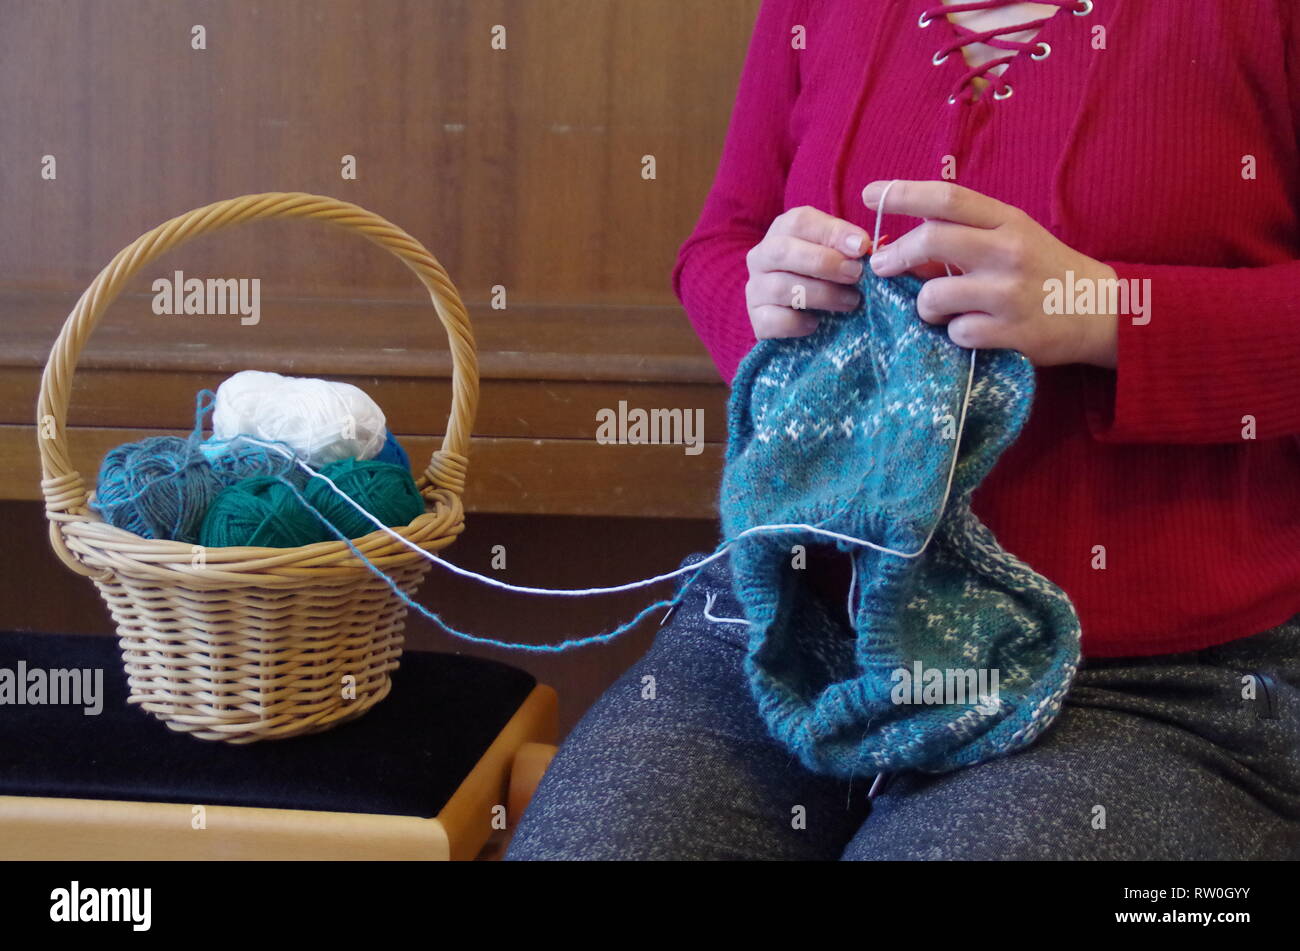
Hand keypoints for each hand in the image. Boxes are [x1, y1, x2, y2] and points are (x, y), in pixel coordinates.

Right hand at [745, 206, 873, 338]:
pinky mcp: (755, 319)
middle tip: (855, 274)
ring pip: (781, 288)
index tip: (861, 246)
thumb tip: (863, 247)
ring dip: (822, 294)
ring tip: (850, 301)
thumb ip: (847, 247)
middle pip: (783, 251)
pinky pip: (774, 320)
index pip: (799, 221)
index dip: (832, 232)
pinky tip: (816, 323)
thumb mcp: (836, 253)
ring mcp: (755, 289)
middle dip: (824, 263)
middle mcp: (762, 257)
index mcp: (782, 232)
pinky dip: (799, 323)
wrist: (795, 313)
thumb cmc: (823, 277)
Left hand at [862, 180, 1117, 367]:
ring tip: (938, 309)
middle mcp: (1008, 251)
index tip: (869, 193)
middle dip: (896, 255)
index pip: (947, 198)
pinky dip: (953, 333)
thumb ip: (964, 237)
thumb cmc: (1043, 270)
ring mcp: (1010, 293)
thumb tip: (899, 247)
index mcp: (1007, 220)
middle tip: (882, 266)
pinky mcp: (1013, 333)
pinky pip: (956, 332)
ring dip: (924, 305)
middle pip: (932, 240)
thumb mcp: (1011, 239)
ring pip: (934, 295)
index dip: (902, 194)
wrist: (1100, 311)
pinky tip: (971, 330)